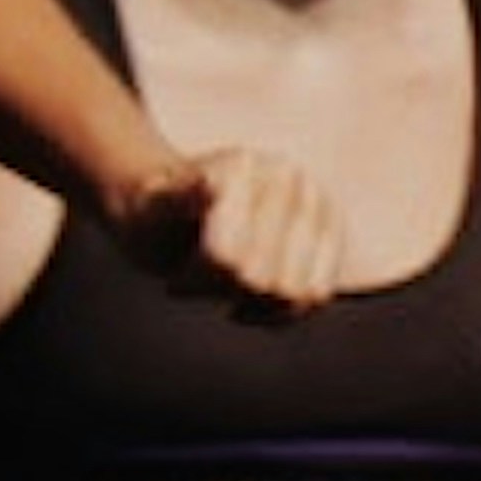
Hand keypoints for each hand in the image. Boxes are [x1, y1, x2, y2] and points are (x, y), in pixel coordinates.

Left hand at [114, 140, 365, 319]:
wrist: (179, 214)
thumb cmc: (153, 218)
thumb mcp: (146, 213)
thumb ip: (173, 202)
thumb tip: (210, 187)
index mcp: (243, 166)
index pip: (224, 257)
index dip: (193, 278)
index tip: (173, 277)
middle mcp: (289, 180)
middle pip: (256, 278)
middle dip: (216, 288)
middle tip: (190, 278)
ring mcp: (319, 207)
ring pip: (291, 292)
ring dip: (248, 301)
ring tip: (220, 285)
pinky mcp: (333, 238)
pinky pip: (317, 294)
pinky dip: (278, 314)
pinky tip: (244, 307)